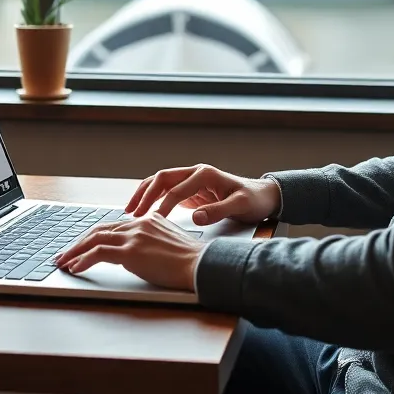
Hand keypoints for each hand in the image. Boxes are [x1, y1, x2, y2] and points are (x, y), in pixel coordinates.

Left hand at [54, 214, 204, 290]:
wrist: (200, 265)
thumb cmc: (190, 261)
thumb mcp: (169, 243)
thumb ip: (151, 241)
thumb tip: (138, 254)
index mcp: (147, 220)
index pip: (113, 226)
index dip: (94, 237)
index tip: (83, 245)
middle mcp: (138, 224)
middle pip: (100, 230)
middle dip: (79, 243)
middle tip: (65, 254)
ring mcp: (133, 236)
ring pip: (94, 239)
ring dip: (75, 252)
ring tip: (63, 262)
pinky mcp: (131, 251)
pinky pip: (99, 253)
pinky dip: (83, 260)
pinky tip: (76, 268)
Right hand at [126, 163, 280, 226]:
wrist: (263, 195)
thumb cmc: (254, 200)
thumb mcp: (240, 206)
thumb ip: (218, 210)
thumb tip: (195, 217)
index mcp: (205, 174)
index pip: (176, 189)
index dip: (163, 204)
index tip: (152, 220)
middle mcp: (195, 173)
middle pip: (162, 178)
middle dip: (145, 194)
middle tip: (132, 212)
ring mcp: (192, 180)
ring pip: (160, 182)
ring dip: (144, 194)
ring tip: (130, 210)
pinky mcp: (191, 190)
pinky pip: (166, 191)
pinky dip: (152, 198)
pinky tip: (144, 210)